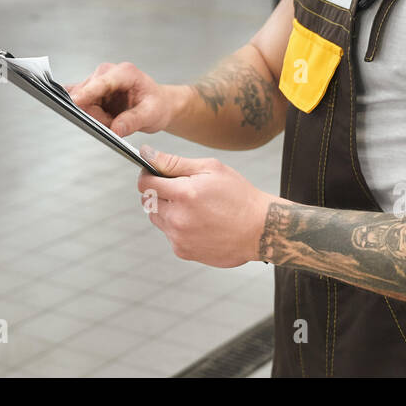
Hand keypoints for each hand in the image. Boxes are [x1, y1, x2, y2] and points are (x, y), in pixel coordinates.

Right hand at [67, 62, 181, 136]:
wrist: (158, 104)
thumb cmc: (156, 104)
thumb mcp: (151, 115)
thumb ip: (132, 121)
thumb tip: (115, 130)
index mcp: (125, 73)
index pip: (102, 83)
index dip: (87, 92)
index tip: (74, 101)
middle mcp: (109, 73)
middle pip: (88, 94)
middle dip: (97, 114)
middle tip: (114, 123)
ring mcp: (99, 81)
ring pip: (84, 102)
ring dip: (96, 116)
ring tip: (115, 119)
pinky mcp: (92, 91)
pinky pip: (81, 103)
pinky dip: (88, 114)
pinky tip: (104, 116)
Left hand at [135, 147, 279, 267]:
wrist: (260, 229)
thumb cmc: (239, 195)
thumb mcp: (211, 169)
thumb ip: (175, 162)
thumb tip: (146, 154)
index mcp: (184, 194)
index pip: (144, 184)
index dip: (147, 175)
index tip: (155, 173)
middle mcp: (178, 218)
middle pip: (148, 201)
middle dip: (158, 192)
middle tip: (181, 189)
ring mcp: (179, 237)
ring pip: (157, 218)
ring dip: (167, 210)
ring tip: (193, 207)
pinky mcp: (183, 251)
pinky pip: (169, 234)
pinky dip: (177, 227)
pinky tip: (199, 222)